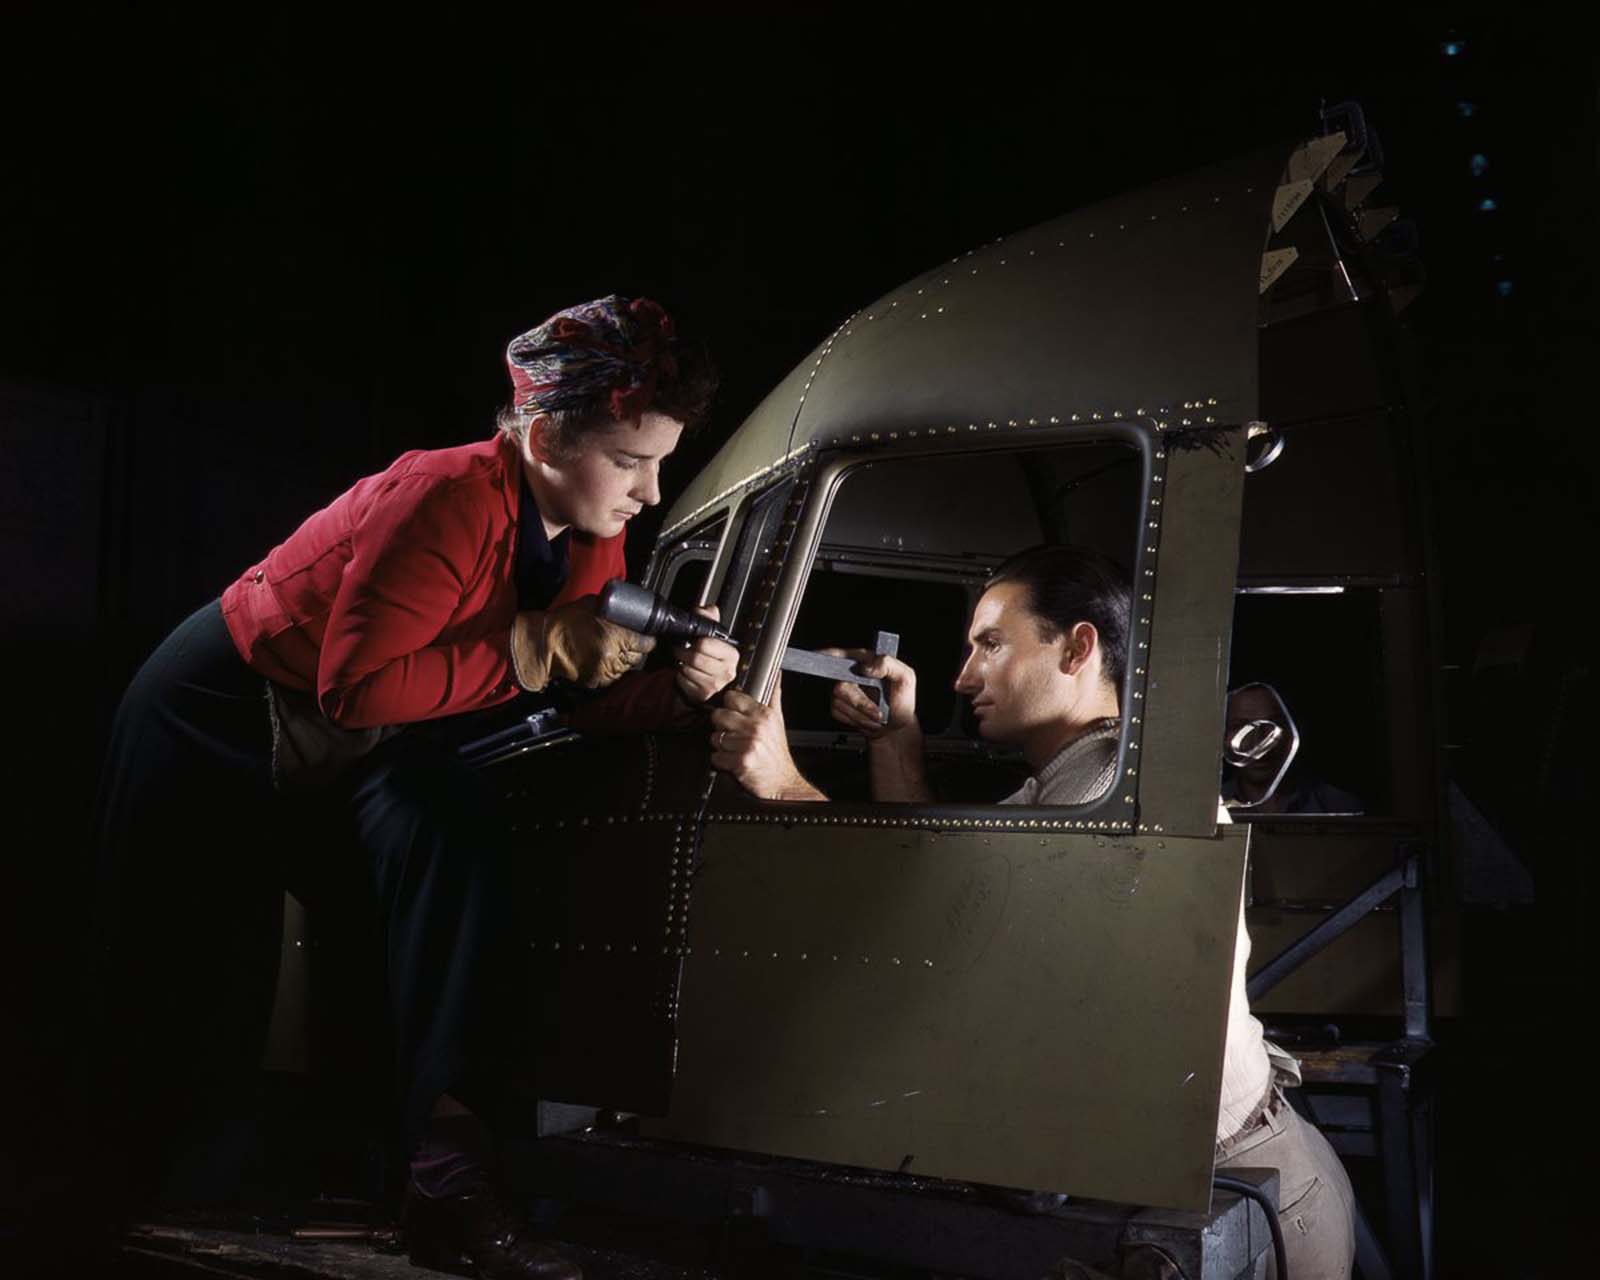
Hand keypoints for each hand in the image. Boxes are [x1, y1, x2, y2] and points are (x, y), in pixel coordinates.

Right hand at [510, 595, 654, 691]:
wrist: (547, 642)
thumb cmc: (568, 620)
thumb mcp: (594, 605)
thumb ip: (615, 608)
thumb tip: (631, 606)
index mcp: (619, 636)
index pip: (647, 643)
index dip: (647, 639)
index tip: (645, 636)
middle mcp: (616, 655)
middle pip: (638, 657)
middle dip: (634, 649)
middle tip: (626, 641)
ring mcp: (607, 670)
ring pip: (626, 668)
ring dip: (622, 660)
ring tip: (611, 649)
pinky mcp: (597, 681)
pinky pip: (612, 677)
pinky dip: (610, 669)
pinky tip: (601, 659)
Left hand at [672, 605, 739, 703]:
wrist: (704, 676)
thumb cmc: (707, 654)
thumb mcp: (710, 633)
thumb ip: (709, 617)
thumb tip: (708, 609)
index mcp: (731, 654)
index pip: (705, 644)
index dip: (694, 641)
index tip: (692, 640)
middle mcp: (727, 671)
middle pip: (695, 658)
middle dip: (684, 652)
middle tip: (681, 650)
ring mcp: (716, 684)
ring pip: (688, 670)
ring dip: (681, 664)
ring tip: (684, 661)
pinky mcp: (703, 694)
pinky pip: (684, 682)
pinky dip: (680, 676)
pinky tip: (685, 673)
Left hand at [709, 682, 822, 800]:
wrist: (782, 782)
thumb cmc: (777, 753)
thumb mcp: (778, 721)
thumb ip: (774, 696)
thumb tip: (776, 674)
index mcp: (763, 714)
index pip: (732, 698)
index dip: (729, 706)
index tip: (734, 715)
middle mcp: (756, 727)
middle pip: (719, 716)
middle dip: (722, 727)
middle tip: (733, 735)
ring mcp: (748, 745)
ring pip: (715, 737)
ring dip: (721, 746)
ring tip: (735, 749)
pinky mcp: (740, 762)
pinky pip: (716, 756)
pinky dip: (721, 761)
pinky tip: (733, 761)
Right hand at [823, 649, 918, 737]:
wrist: (896, 727)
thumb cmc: (902, 702)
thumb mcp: (906, 678)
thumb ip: (888, 664)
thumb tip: (866, 667)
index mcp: (865, 661)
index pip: (840, 654)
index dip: (827, 655)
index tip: (819, 657)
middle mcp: (851, 674)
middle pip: (840, 685)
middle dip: (860, 702)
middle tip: (877, 711)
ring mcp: (844, 690)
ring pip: (839, 701)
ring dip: (861, 713)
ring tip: (876, 714)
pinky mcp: (838, 706)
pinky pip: (838, 712)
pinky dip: (856, 719)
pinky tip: (867, 718)